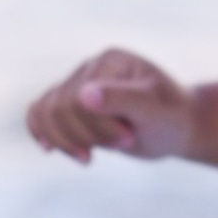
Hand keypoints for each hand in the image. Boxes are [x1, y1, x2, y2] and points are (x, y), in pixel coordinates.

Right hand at [25, 48, 197, 163]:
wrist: (178, 127)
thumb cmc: (171, 118)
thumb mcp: (154, 111)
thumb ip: (122, 99)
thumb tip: (84, 94)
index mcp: (110, 61)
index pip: (80, 97)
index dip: (98, 126)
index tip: (129, 136)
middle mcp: (90, 68)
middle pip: (60, 107)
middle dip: (87, 135)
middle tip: (124, 142)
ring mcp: (78, 85)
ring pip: (45, 113)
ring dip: (68, 142)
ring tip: (91, 157)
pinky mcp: (72, 105)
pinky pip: (39, 114)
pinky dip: (42, 132)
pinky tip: (49, 149)